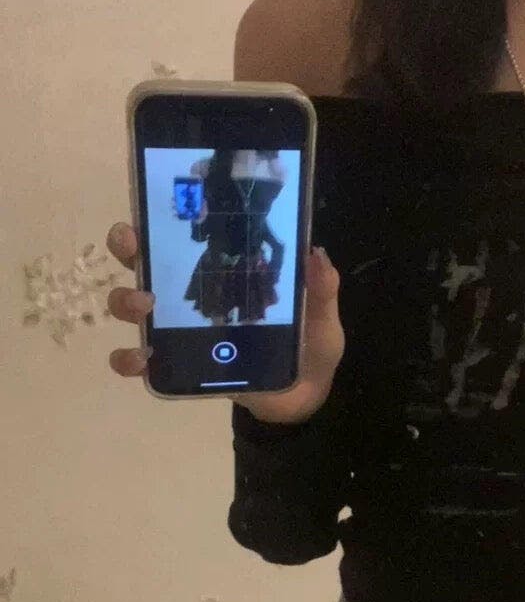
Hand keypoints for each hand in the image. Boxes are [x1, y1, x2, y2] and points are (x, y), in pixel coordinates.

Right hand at [105, 223, 345, 422]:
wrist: (303, 397)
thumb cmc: (309, 347)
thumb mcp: (321, 317)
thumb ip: (322, 290)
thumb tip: (315, 253)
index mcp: (225, 270)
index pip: (185, 233)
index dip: (159, 213)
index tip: (152, 203)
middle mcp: (193, 293)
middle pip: (143, 259)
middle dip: (128, 245)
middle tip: (133, 246)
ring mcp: (180, 329)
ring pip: (132, 305)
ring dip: (126, 299)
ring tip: (146, 306)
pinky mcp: (178, 365)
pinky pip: (140, 361)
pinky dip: (129, 358)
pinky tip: (141, 359)